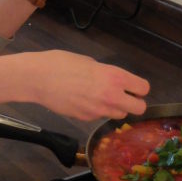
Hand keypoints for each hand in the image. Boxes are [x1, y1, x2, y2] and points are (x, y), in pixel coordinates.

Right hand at [30, 50, 149, 121]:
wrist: (38, 79)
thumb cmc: (61, 63)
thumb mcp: (89, 61)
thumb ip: (105, 73)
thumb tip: (111, 80)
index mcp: (114, 77)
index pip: (144, 88)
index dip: (139, 87)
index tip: (133, 86)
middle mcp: (111, 96)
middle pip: (139, 108)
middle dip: (135, 102)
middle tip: (124, 96)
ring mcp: (99, 110)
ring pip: (120, 114)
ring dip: (116, 108)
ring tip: (101, 97)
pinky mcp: (86, 118)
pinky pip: (100, 116)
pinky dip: (97, 110)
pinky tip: (83, 100)